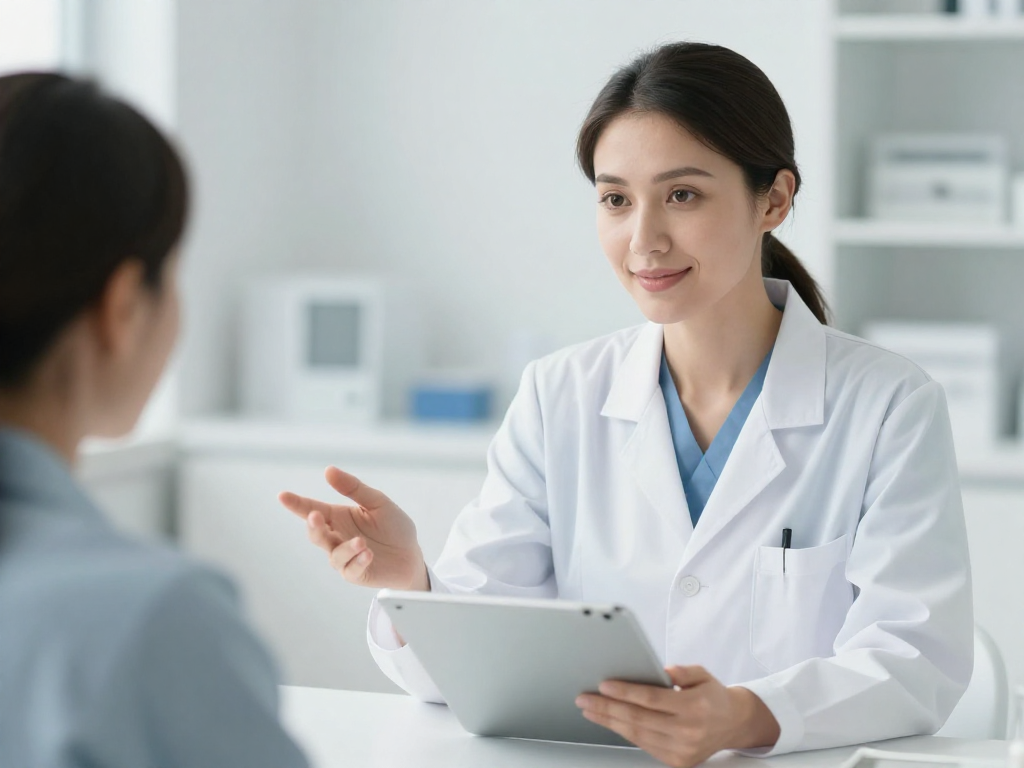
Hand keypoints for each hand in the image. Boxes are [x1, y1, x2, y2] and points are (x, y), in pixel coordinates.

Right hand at [278, 467, 428, 590]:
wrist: (411, 555)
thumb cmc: (394, 527)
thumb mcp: (377, 502)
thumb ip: (354, 488)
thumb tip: (328, 470)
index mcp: (339, 517)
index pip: (312, 509)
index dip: (296, 503)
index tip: (282, 495)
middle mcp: (337, 537)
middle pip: (317, 534)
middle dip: (313, 526)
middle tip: (315, 515)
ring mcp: (345, 558)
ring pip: (334, 554)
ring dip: (346, 548)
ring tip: (362, 542)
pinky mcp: (356, 574)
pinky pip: (350, 569)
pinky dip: (358, 561)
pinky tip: (368, 554)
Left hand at [575, 665, 779, 767]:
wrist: (733, 724)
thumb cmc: (713, 695)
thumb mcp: (702, 674)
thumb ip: (682, 671)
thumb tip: (659, 670)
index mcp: (695, 707)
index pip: (652, 699)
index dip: (625, 692)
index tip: (604, 685)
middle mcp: (688, 731)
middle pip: (638, 719)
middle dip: (607, 707)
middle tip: (585, 698)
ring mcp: (682, 750)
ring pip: (637, 735)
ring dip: (609, 721)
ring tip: (590, 709)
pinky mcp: (677, 761)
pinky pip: (643, 745)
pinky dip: (623, 732)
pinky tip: (610, 721)